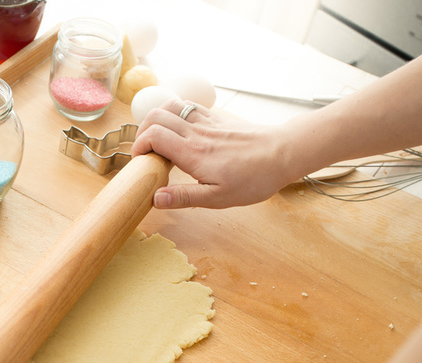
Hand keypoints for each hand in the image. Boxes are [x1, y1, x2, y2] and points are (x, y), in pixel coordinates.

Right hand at [131, 99, 299, 208]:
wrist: (283, 154)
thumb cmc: (254, 179)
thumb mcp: (218, 198)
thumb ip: (184, 197)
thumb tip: (155, 199)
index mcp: (193, 153)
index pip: (152, 136)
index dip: (138, 146)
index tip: (140, 162)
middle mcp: (196, 132)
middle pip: (155, 115)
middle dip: (141, 131)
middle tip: (145, 151)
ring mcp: (207, 122)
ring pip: (171, 105)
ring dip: (157, 118)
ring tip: (158, 138)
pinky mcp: (217, 118)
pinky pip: (189, 106)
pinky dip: (176, 113)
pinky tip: (180, 129)